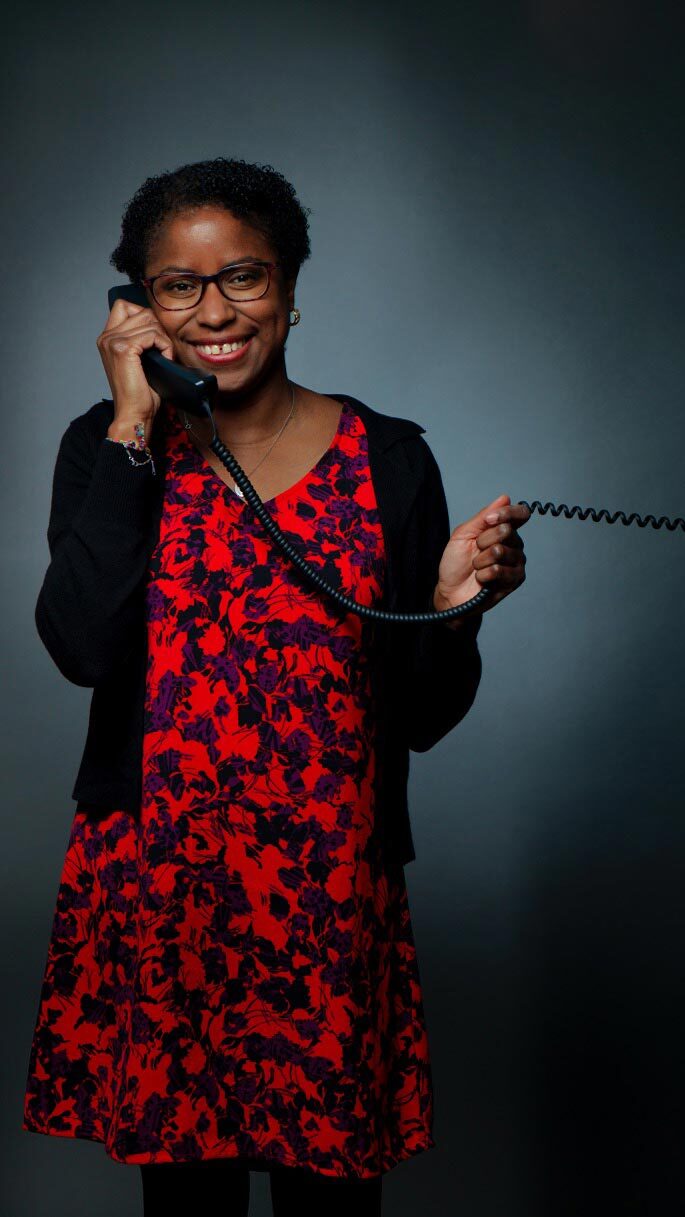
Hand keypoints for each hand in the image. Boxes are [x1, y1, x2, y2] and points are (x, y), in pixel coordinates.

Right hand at [96, 298, 175, 435]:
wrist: (134, 414)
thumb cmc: (140, 392)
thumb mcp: (139, 359)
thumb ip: (140, 338)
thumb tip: (158, 321)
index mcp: (107, 338)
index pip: (125, 306)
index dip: (145, 316)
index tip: (155, 338)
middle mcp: (106, 337)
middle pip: (141, 311)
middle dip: (158, 327)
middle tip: (164, 349)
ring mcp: (113, 342)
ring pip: (149, 320)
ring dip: (163, 337)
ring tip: (165, 356)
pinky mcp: (123, 349)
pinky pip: (153, 334)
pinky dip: (164, 345)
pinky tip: (166, 359)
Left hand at [433, 494, 530, 625]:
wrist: (450, 591)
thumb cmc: (456, 563)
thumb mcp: (463, 534)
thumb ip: (483, 516)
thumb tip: (504, 498)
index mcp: (504, 530)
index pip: (520, 514)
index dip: (506, 513)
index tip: (489, 520)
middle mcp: (514, 544)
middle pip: (506, 531)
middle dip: (482, 541)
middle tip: (475, 550)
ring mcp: (516, 562)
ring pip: (500, 551)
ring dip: (480, 560)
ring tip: (477, 567)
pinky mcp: (515, 579)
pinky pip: (499, 570)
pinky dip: (483, 574)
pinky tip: (481, 578)